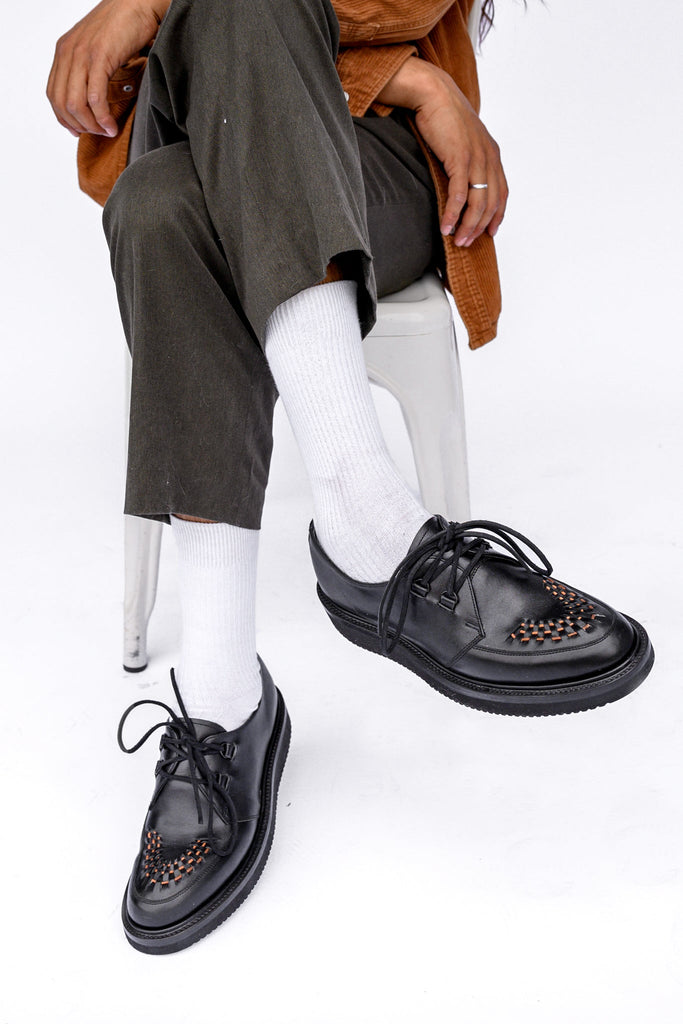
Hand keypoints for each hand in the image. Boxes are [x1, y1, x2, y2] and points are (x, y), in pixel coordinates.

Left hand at [46, 0, 168, 137]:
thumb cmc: (123, 25)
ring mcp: (82, 54)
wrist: (138, 3)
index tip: (80, 130)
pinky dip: (102, 117)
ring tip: (106, 131)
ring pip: (76, 104)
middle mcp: (68, 52)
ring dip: (91, 125)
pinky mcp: (100, 58)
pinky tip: (111, 125)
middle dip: (79, 125)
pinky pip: (95, 97)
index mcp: (64, 50)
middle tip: (97, 133)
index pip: (53, 94)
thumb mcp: (96, 47)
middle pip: (61, 103)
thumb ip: (88, 67)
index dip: (64, 118)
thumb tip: (93, 97)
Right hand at [376, 57, 507, 244]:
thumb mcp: (463, 140)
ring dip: (468, 226)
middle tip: (468, 242)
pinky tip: (445, 227)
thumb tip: (462, 180)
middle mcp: (489, 157)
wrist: (434, 93)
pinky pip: (459, 196)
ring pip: (478, 203)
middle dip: (480, 227)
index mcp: (492, 154)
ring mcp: (476, 159)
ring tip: (458, 240)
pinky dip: (452, 215)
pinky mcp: (460, 159)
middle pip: (491, 203)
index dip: (497, 215)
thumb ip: (468, 159)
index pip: (502, 193)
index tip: (490, 232)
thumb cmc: (444, 115)